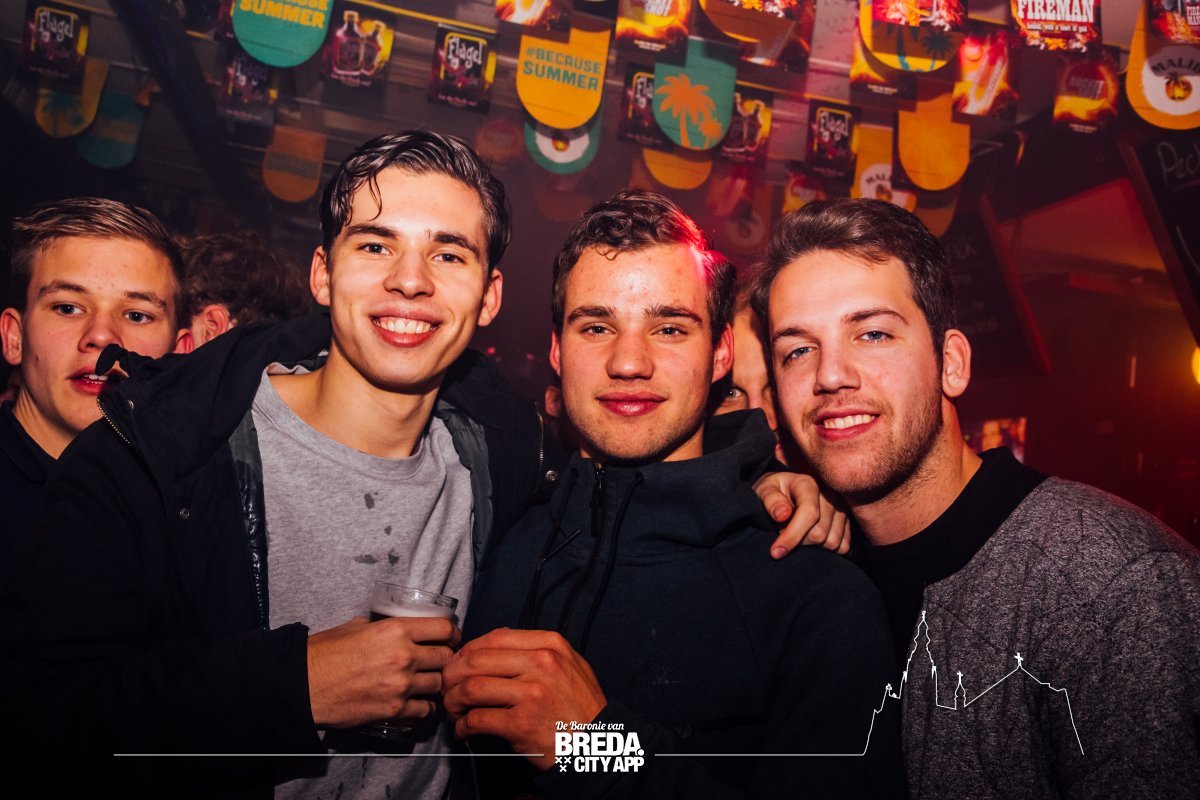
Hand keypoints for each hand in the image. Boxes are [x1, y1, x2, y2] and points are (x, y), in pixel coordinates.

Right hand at [307, 615, 459, 727]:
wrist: (302, 686)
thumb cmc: (324, 654)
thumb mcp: (355, 626)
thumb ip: (381, 625)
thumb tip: (394, 624)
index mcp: (395, 630)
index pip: (443, 628)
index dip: (452, 632)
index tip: (451, 637)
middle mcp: (404, 656)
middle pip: (446, 657)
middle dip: (445, 658)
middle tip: (439, 661)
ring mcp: (401, 685)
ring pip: (438, 684)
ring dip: (435, 683)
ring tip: (427, 682)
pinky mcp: (393, 709)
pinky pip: (425, 709)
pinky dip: (424, 706)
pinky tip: (417, 702)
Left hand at [443, 628, 605, 769]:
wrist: (598, 742)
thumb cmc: (581, 706)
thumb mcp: (568, 663)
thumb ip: (536, 648)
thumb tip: (496, 640)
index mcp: (549, 644)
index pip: (494, 637)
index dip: (468, 651)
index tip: (460, 664)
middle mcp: (540, 663)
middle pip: (475, 661)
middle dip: (452, 675)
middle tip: (448, 688)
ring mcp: (531, 693)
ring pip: (471, 688)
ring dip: (453, 701)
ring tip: (454, 710)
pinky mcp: (521, 723)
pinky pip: (477, 719)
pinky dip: (463, 726)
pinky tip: (464, 730)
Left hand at [754, 471, 849, 557]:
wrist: (787, 490)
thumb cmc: (773, 491)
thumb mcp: (764, 489)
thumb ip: (770, 500)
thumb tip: (782, 515)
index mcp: (808, 483)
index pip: (809, 514)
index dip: (792, 536)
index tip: (776, 552)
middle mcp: (830, 494)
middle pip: (820, 533)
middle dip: (799, 542)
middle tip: (785, 537)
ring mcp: (842, 508)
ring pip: (832, 542)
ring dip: (813, 547)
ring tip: (799, 535)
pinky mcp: (848, 522)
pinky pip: (843, 546)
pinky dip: (827, 550)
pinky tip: (813, 541)